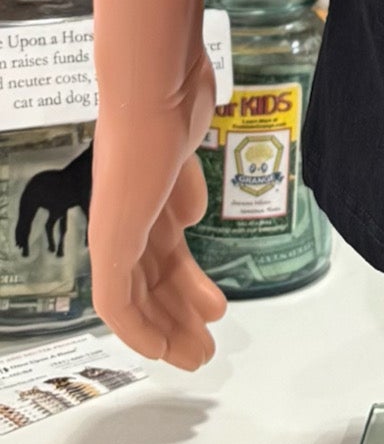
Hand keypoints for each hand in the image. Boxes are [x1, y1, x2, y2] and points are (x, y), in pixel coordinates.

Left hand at [88, 49, 228, 369]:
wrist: (155, 88)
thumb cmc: (176, 103)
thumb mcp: (189, 150)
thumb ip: (186, 188)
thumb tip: (191, 219)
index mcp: (146, 196)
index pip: (161, 255)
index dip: (186, 288)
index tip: (214, 311)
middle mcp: (127, 217)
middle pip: (152, 283)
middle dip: (182, 318)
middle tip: (207, 350)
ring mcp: (116, 229)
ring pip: (137, 299)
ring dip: (167, 330)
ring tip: (200, 356)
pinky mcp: (109, 240)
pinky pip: (116, 303)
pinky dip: (139, 330)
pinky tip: (162, 348)